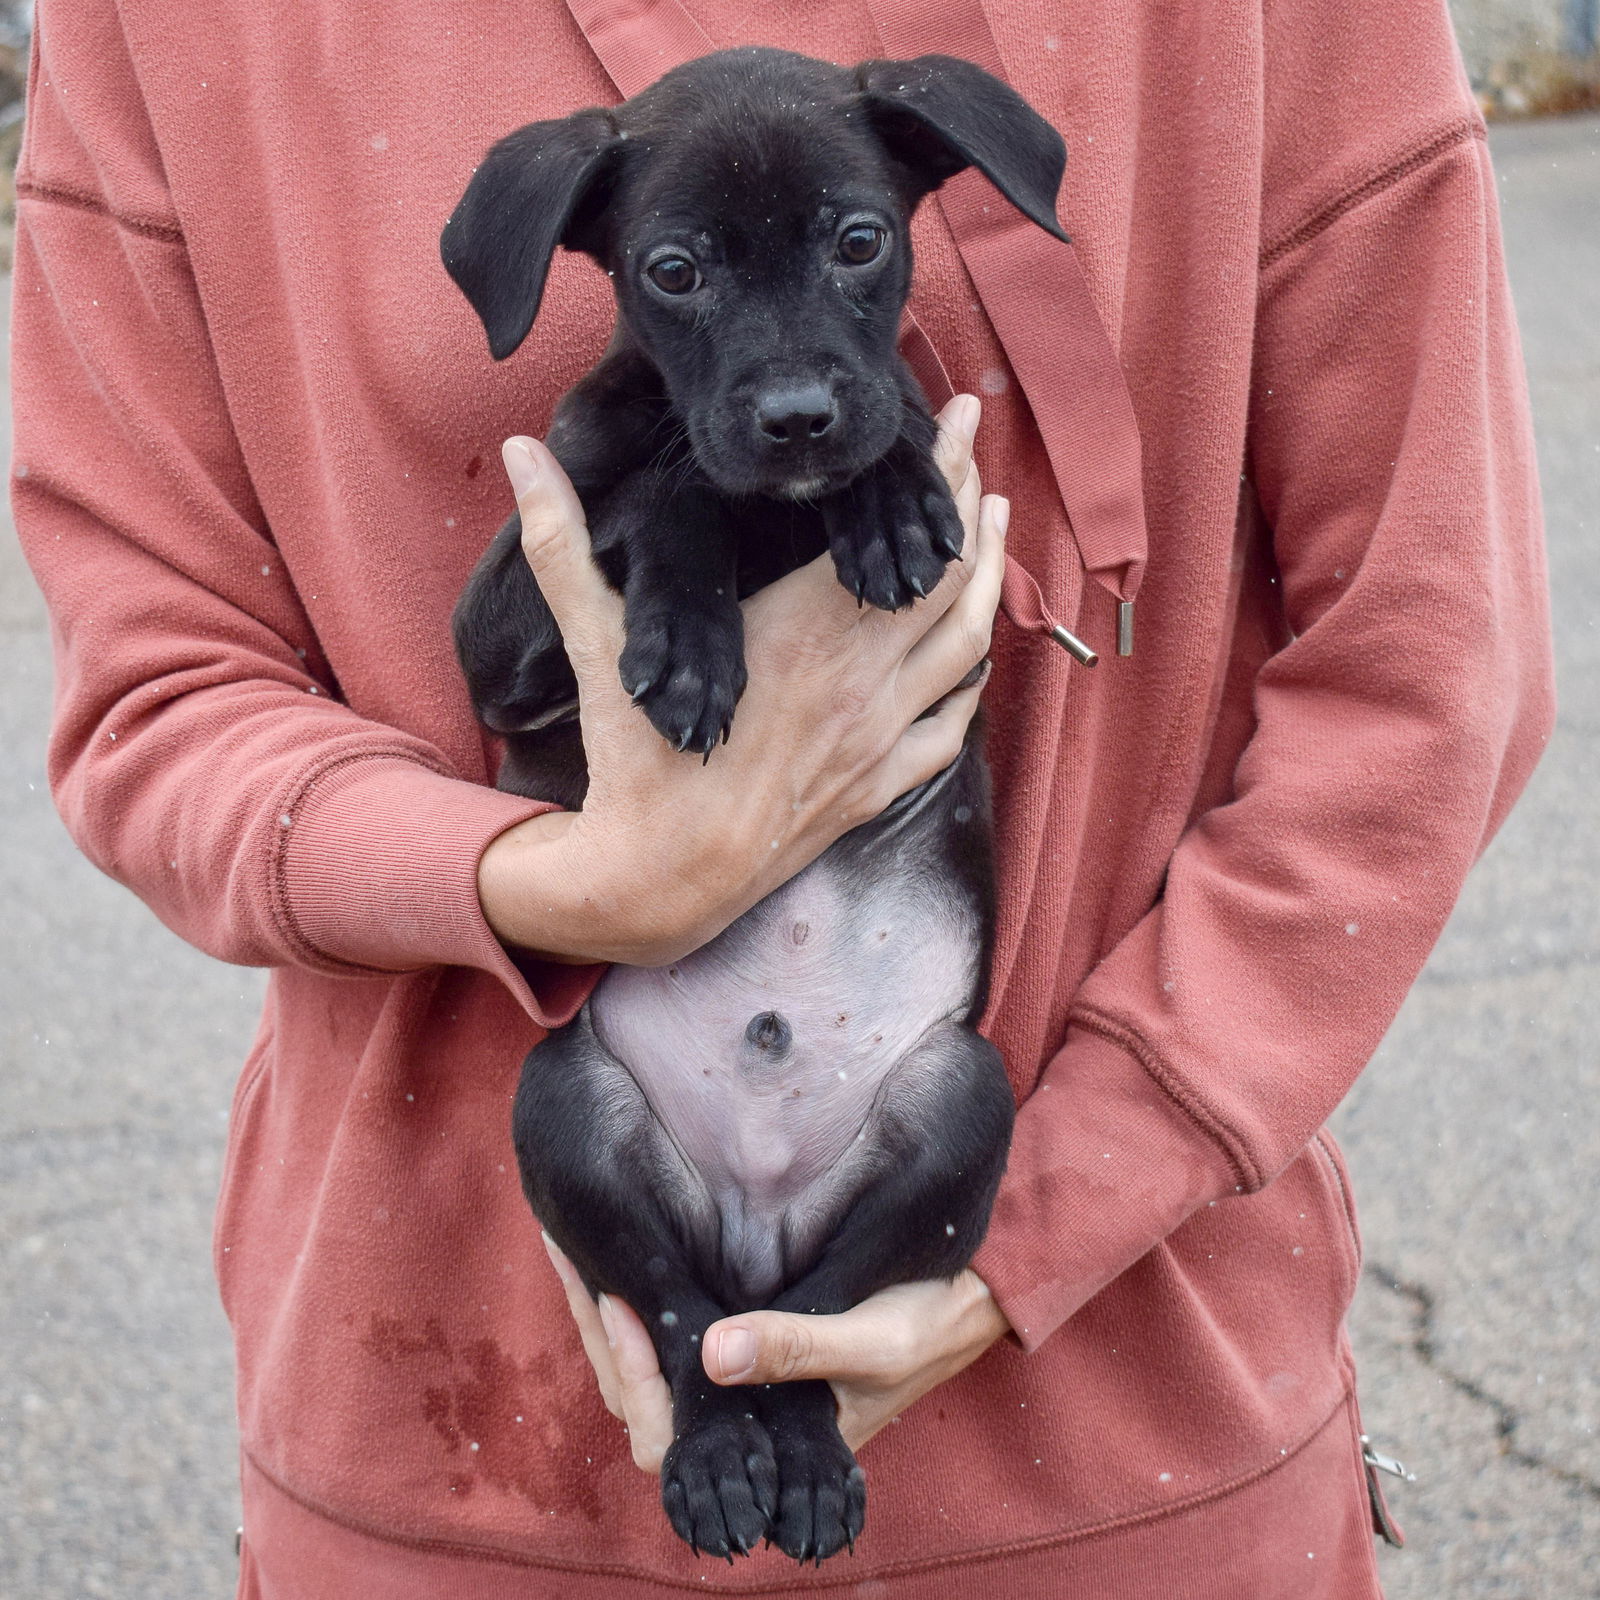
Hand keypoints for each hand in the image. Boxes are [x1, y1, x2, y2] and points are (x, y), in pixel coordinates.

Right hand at [477, 395, 1006, 967]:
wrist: (660, 881)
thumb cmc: (634, 762)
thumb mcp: (598, 645)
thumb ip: (562, 543)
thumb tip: (521, 454)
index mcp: (800, 634)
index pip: (893, 534)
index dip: (937, 471)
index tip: (957, 419)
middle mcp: (859, 683)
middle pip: (950, 578)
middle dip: (972, 505)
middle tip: (980, 452)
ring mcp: (879, 739)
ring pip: (968, 644)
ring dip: (990, 579)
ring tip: (996, 525)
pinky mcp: (880, 787)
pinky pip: (953, 725)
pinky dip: (974, 679)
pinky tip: (975, 652)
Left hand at [542, 1234, 1010, 1471]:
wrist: (970, 1298)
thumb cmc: (927, 1325)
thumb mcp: (869, 1339)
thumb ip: (797, 1349)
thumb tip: (712, 1353)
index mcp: (768, 1441)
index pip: (666, 1435)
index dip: (632, 1373)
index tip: (616, 1298)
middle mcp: (746, 1419)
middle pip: (644, 1401)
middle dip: (601, 1331)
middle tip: (568, 1250)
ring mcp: (745, 1382)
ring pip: (656, 1369)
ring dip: (613, 1312)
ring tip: (579, 1243)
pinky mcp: (752, 1342)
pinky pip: (682, 1334)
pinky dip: (649, 1296)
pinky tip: (629, 1249)